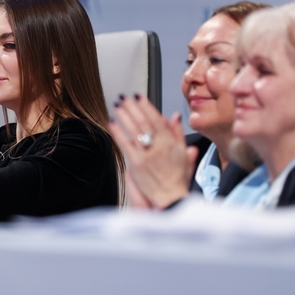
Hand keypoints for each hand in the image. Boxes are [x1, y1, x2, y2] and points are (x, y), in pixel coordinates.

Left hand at [109, 94, 191, 208]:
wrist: (170, 198)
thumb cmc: (177, 178)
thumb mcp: (183, 153)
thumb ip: (178, 133)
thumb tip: (175, 116)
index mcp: (170, 142)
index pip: (157, 118)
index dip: (147, 106)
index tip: (139, 96)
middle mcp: (159, 146)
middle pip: (144, 121)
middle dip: (133, 107)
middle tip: (124, 97)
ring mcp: (147, 154)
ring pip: (133, 129)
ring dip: (124, 115)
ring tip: (117, 105)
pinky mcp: (136, 163)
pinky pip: (125, 144)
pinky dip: (118, 132)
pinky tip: (112, 123)